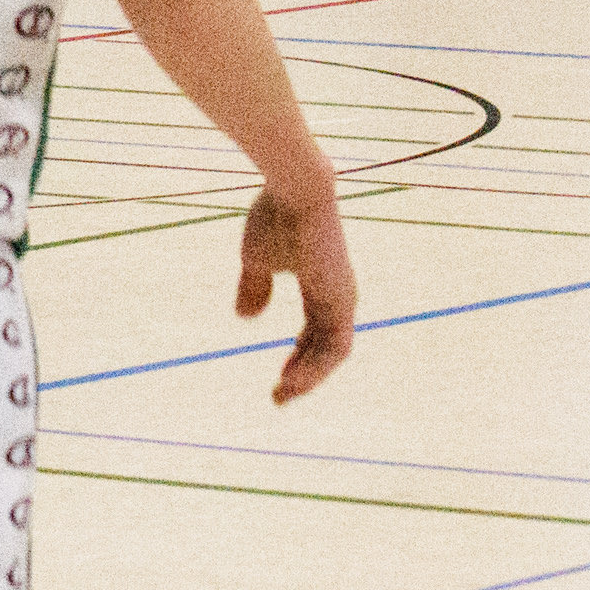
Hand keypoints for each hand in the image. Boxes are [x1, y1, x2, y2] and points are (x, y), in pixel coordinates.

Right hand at [236, 187, 355, 403]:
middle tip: (279, 397)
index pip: (315, 332)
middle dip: (303, 375)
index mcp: (322, 286)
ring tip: (282, 395)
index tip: (279, 379)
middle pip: (326, 349)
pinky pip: (335, 348)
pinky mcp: (342, 302)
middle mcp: (339, 297)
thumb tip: (247, 317)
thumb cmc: (275, 218)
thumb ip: (255, 288)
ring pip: (332, 354)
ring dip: (309, 378)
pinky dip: (316, 368)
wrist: (295, 193)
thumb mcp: (257, 259)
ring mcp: (343, 299)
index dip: (298, 357)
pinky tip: (293, 381)